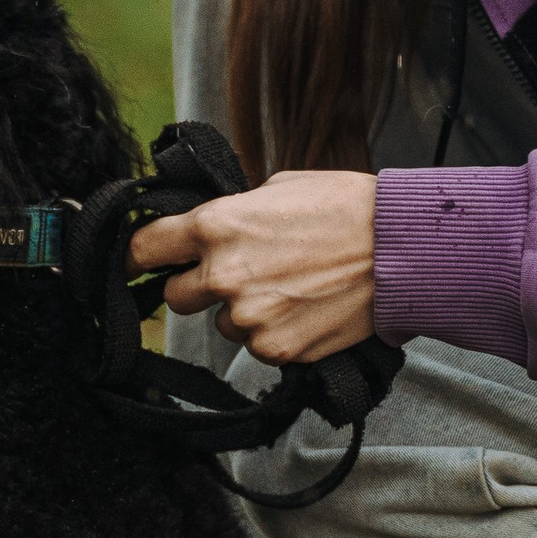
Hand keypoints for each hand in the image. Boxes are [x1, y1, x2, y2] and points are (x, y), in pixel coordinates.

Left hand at [131, 170, 379, 365]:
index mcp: (216, 225)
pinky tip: (306, 308)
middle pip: (175, 296)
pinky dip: (275, 332)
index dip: (137, 257)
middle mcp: (223, 275)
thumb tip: (209, 231)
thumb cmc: (344, 207)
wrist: (399, 249)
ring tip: (289, 288)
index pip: (144, 248)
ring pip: (223, 324)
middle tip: (237, 274)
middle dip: (197, 287)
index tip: (137, 265)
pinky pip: (258, 346)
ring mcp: (249, 317)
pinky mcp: (277, 349)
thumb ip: (233, 213)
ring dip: (244, 310)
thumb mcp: (277, 188)